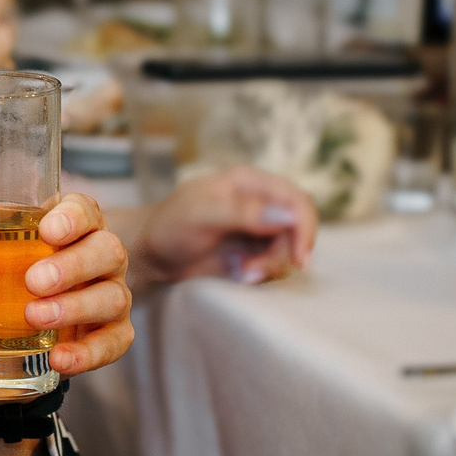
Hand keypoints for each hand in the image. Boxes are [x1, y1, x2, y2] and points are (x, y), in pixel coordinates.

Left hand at [0, 191, 132, 376]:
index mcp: (66, 225)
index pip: (84, 209)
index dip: (72, 216)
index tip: (47, 229)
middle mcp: (96, 256)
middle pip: (106, 250)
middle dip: (72, 265)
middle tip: (33, 282)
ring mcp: (108, 295)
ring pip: (113, 297)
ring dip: (76, 308)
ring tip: (34, 318)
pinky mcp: (109, 335)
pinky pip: (114, 342)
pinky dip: (90, 353)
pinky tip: (59, 359)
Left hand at [129, 166, 315, 291]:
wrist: (151, 254)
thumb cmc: (169, 227)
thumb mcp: (201, 215)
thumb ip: (243, 212)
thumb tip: (287, 215)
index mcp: (250, 182)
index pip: (296, 200)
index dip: (305, 228)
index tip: (299, 258)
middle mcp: (261, 201)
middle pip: (299, 228)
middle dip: (284, 254)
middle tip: (254, 271)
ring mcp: (260, 227)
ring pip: (291, 249)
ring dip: (271, 266)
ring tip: (241, 272)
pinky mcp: (256, 250)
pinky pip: (278, 263)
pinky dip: (264, 273)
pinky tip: (240, 273)